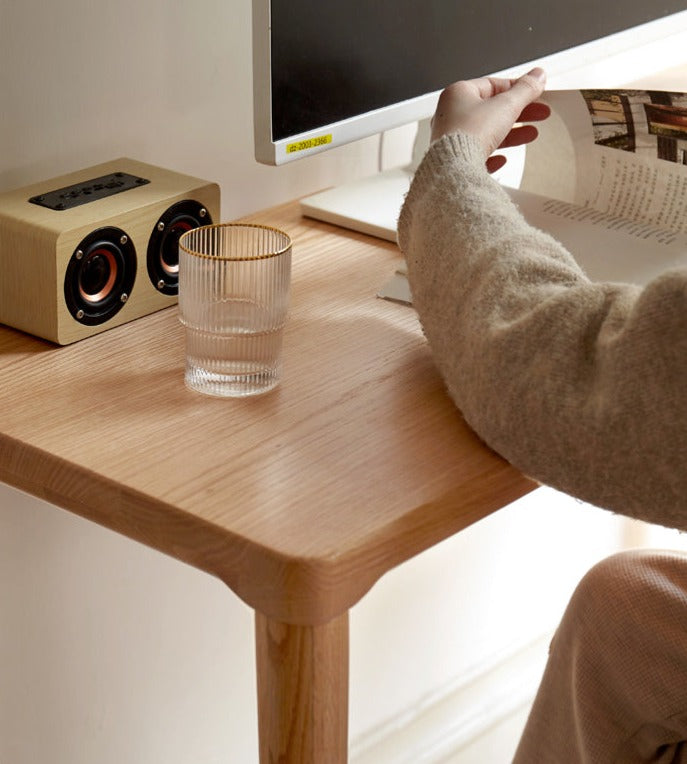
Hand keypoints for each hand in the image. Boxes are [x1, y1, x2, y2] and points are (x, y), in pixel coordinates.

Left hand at [430, 68, 549, 172]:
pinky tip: (502, 159)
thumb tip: (537, 76)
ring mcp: (450, 139)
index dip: (517, 88)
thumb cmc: (470, 133)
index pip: (493, 85)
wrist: (455, 168)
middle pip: (491, 110)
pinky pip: (475, 156)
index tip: (534, 92)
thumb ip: (525, 90)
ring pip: (485, 132)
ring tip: (530, 135)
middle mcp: (450, 115)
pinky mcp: (453, 160)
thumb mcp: (506, 105)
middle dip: (518, 112)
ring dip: (510, 134)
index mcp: (458, 93)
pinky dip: (491, 155)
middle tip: (539, 113)